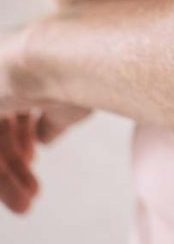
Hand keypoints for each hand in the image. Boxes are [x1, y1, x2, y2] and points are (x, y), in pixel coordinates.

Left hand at [0, 27, 91, 213]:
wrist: (63, 54)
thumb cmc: (83, 68)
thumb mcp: (70, 101)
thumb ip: (53, 119)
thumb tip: (44, 139)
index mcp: (20, 69)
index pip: (14, 109)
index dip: (24, 138)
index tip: (36, 159)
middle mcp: (1, 78)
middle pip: (1, 129)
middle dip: (15, 163)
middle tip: (31, 191)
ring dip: (8, 176)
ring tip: (27, 202)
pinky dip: (1, 175)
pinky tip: (16, 193)